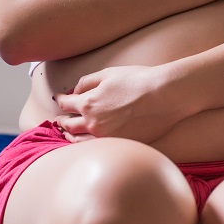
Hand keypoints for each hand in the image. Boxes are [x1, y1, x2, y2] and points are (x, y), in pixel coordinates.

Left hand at [54, 65, 183, 144]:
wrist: (164, 96)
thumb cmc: (137, 81)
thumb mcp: (108, 74)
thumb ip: (87, 82)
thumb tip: (76, 90)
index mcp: (88, 104)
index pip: (65, 104)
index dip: (61, 100)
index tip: (60, 98)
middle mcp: (93, 124)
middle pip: (68, 125)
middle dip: (62, 120)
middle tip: (60, 119)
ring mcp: (106, 138)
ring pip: (79, 141)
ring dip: (71, 136)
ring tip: (69, 134)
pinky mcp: (120, 146)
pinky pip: (96, 149)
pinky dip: (87, 145)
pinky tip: (88, 142)